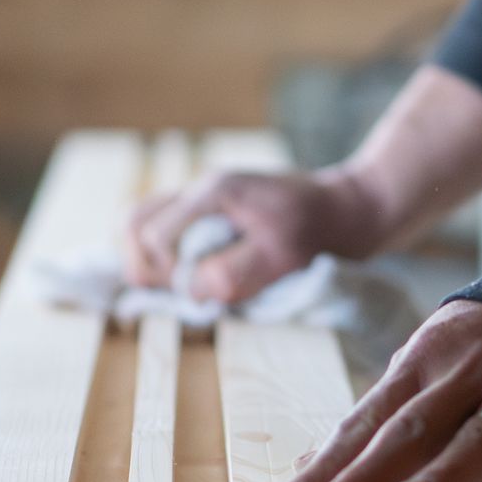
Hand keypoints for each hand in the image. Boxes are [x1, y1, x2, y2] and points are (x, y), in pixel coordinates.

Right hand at [126, 167, 382, 302]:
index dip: (165, 272)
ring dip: (149, 259)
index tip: (195, 292)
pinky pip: (165, 225)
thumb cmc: (319, 229)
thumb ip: (234, 273)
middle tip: (177, 291)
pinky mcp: (210, 209)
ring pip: (143, 221)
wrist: (347, 207)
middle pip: (134, 223)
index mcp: (213, 192)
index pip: (153, 235)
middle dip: (144, 264)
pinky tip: (187, 274)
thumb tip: (191, 290)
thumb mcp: (283, 257)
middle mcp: (200, 188)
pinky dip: (164, 253)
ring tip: (177, 286)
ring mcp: (202, 196)